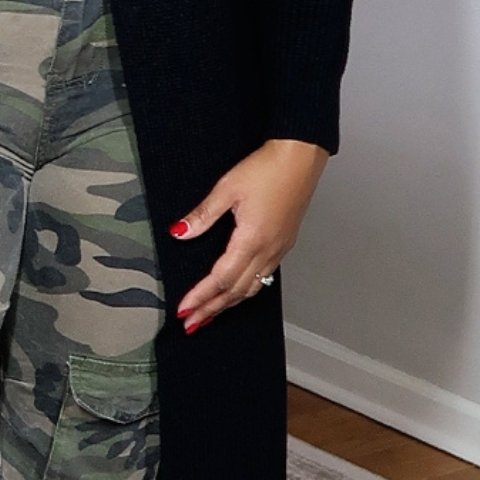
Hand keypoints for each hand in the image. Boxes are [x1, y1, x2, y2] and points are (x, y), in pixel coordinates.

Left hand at [170, 138, 328, 332]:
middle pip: (235, 291)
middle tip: (192, 324)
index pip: (220, 279)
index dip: (200, 297)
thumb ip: (202, 216)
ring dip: (229, 304)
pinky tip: (238, 291)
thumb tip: (179, 233)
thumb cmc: (268, 168)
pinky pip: (264, 277)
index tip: (184, 310)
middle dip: (212, 310)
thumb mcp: (226, 189)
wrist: (300, 156)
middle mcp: (268, 251)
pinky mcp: (284, 243)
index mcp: (251, 240)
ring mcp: (279, 249)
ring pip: (252, 288)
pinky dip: (246, 290)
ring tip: (211, 314)